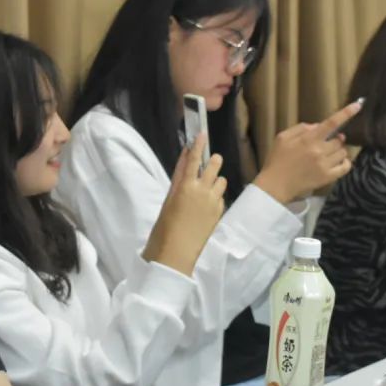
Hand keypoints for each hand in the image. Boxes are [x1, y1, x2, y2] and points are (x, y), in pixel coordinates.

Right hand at [143, 133, 226, 275]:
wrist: (176, 252)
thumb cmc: (164, 227)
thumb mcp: (168, 200)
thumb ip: (178, 180)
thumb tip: (184, 163)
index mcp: (185, 185)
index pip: (193, 159)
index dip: (198, 145)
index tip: (202, 134)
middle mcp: (202, 190)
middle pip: (214, 166)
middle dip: (213, 161)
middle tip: (211, 161)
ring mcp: (213, 201)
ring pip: (221, 181)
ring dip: (216, 180)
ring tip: (208, 188)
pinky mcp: (219, 212)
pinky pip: (221, 197)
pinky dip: (216, 196)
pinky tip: (207, 205)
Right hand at [253, 100, 361, 203]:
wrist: (275, 184)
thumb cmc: (277, 160)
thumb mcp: (282, 138)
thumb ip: (300, 128)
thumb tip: (317, 126)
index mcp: (308, 139)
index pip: (331, 123)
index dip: (346, 113)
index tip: (358, 105)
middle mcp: (319, 151)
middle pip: (339, 139)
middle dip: (335, 139)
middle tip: (327, 142)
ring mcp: (325, 165)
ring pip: (343, 152)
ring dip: (338, 150)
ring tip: (328, 154)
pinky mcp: (328, 177)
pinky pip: (346, 167)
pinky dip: (345, 162)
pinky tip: (338, 162)